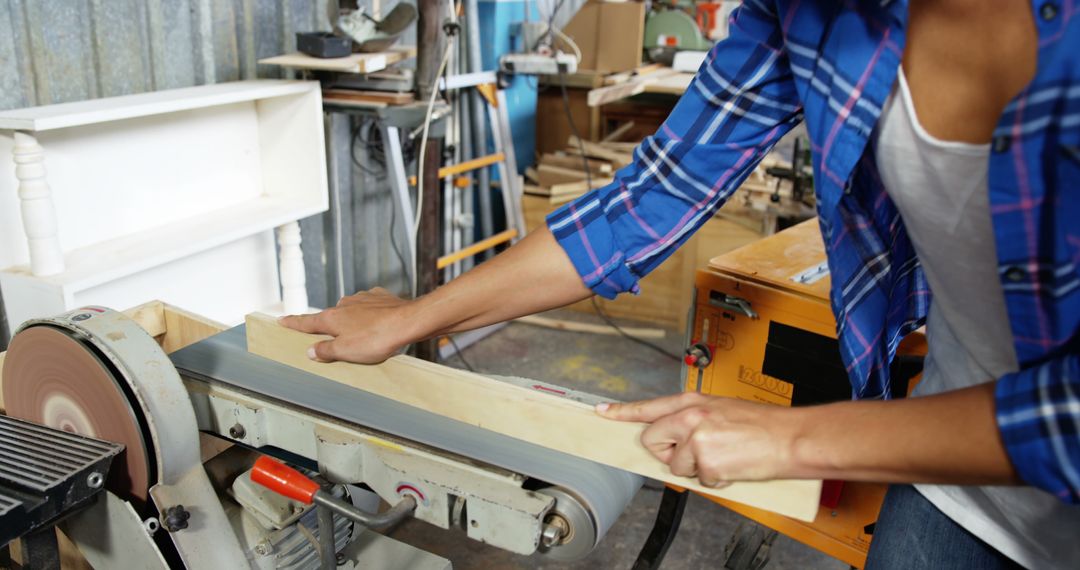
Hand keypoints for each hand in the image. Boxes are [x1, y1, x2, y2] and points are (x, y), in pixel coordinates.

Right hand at [279, 288, 418, 363]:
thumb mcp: (346, 352)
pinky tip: (379, 323)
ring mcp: (363, 298)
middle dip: (332, 327)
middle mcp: (344, 304)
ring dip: (353, 321)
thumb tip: (310, 351)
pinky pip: (370, 306)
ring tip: (365, 337)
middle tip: (337, 340)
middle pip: (331, 317)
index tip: (281, 320)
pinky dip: (371, 314)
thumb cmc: (377, 339)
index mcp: (332, 318)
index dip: (293, 323)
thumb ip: (326, 351)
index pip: (306, 322)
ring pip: (351, 311)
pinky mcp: (380, 297)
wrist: (408, 321)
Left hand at [597, 393, 799, 487]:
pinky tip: (731, 467)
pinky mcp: (706, 463)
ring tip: (723, 457)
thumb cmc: (762, 425)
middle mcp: (690, 417)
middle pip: (652, 441)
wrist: (790, 438)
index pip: (648, 407)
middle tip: (695, 452)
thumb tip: (677, 440)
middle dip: (668, 453)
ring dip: (696, 469)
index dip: (622, 412)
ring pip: (675, 466)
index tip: (603, 413)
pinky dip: (714, 480)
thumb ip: (693, 420)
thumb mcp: (721, 410)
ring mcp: (696, 439)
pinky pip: (698, 481)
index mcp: (693, 401)